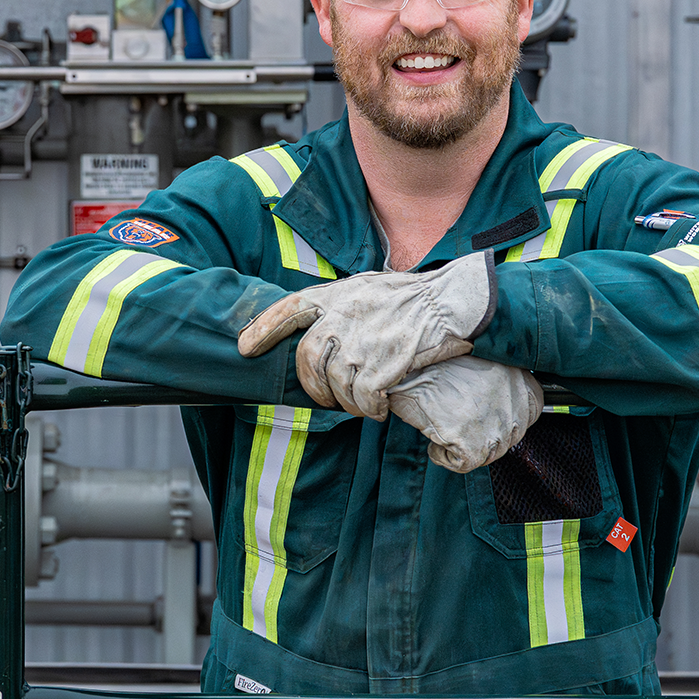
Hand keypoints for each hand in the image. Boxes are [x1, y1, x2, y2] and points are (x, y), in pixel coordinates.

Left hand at [235, 252, 496, 418]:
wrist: (455, 303)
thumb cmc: (412, 298)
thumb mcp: (368, 289)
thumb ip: (340, 307)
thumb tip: (317, 327)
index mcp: (338, 295)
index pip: (289, 308)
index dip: (262, 328)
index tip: (243, 347)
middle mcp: (344, 315)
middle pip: (307, 358)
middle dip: (311, 385)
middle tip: (324, 397)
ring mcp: (362, 340)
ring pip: (334, 383)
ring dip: (344, 401)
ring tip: (360, 403)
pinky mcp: (384, 363)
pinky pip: (362, 398)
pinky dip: (369, 408)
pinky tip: (380, 407)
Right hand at [388, 356, 542, 472]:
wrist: (405, 364)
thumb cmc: (434, 360)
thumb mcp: (478, 363)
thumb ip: (498, 385)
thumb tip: (496, 408)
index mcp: (522, 379)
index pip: (530, 410)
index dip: (502, 414)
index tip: (483, 411)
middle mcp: (516, 402)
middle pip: (507, 436)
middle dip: (481, 433)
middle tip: (455, 415)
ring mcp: (498, 426)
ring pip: (487, 453)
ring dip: (463, 443)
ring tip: (443, 420)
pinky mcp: (474, 444)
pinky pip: (463, 463)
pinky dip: (443, 454)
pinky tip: (433, 435)